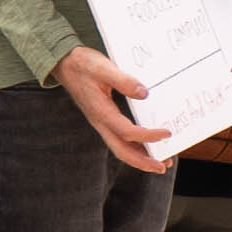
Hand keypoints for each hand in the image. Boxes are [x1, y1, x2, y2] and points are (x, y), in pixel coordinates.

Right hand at [50, 47, 164, 171]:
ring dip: (140, 158)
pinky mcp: (104, 119)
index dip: (147, 136)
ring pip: (120, 147)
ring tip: (161, 162)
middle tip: (163, 167)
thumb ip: (123, 80)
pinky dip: (134, 147)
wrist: (64, 64)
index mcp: (100, 112)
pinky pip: (119, 139)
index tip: (166, 133)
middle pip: (121, 150)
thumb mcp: (103, 67)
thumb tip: (144, 93)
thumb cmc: (83, 64)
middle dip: (142, 161)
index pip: (126, 132)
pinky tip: (147, 146)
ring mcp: (101, 123)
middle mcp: (100, 122)